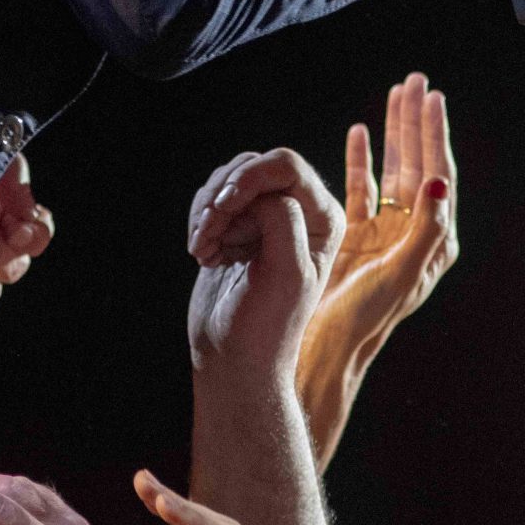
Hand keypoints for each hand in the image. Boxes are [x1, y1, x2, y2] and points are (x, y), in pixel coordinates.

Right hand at [184, 148, 343, 378]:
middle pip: (254, 167)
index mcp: (324, 219)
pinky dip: (200, 221)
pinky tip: (205, 254)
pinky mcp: (237, 227)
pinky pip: (212, 198)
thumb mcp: (287, 274)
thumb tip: (263, 193)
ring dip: (208, 211)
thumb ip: (283, 221)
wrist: (235, 358)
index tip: (222, 209)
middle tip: (208, 236)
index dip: (249, 178)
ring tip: (207, 249)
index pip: (286, 166)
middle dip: (224, 196)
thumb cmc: (267, 326)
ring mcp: (266, 218)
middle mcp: (300, 212)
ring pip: (229, 179)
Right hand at [329, 72, 457, 334]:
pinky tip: (358, 133)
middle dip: (416, 121)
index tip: (432, 97)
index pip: (438, 173)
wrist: (327, 349)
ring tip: (394, 94)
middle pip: (418, 162)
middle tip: (415, 80)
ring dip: (393, 132)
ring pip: (392, 168)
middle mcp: (412, 232)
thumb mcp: (401, 275)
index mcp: (434, 240)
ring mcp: (383, 231)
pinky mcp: (354, 234)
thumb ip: (424, 229)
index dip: (434, 133)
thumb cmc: (367, 320)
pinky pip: (361, 188)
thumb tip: (437, 181)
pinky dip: (360, 159)